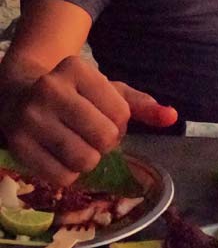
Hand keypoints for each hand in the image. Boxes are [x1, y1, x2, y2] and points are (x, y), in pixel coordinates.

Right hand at [0, 57, 177, 186]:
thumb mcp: (106, 91)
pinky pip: (61, 177)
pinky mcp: (17, 145)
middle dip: (105, 143)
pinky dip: (69, 175)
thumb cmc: (72, 94)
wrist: (16, 94)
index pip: (121, 114)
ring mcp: (29, 117)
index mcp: (76, 70)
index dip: (119, 124)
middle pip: (104, 138)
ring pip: (84, 160)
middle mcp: (49, 89)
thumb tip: (172, 117)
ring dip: (88, 160)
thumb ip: (142, 105)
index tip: (103, 119)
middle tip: (91, 136)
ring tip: (77, 146)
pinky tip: (60, 157)